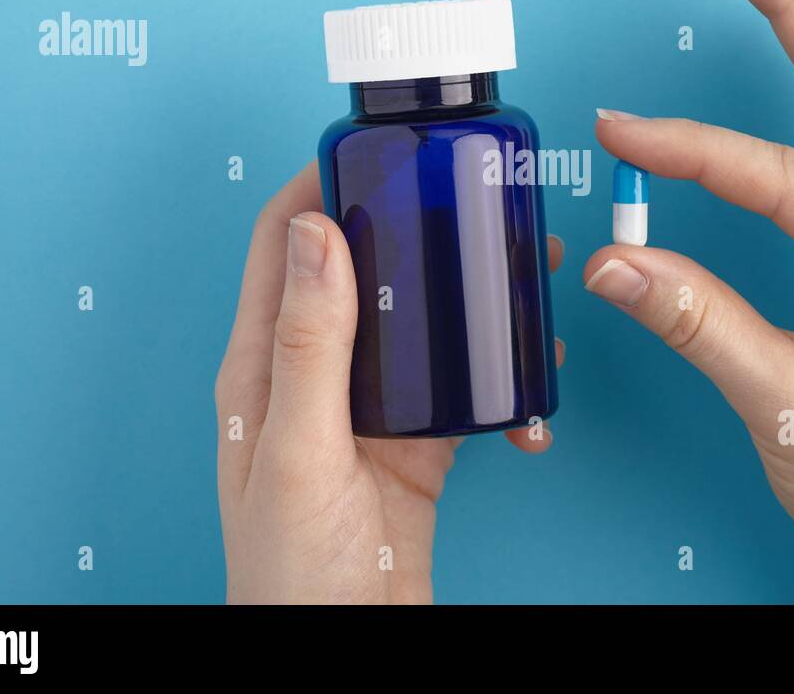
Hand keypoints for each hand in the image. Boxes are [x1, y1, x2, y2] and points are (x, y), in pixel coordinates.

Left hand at [215, 161, 562, 603]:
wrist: (344, 649)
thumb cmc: (292, 571)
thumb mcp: (299, 449)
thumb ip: (310, 344)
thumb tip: (319, 231)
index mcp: (265, 364)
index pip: (284, 241)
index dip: (322, 184)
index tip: (377, 149)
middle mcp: (315, 374)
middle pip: (365, 269)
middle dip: (417, 228)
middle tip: (476, 201)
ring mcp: (370, 408)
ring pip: (421, 323)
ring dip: (468, 296)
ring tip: (524, 277)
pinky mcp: (417, 444)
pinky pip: (461, 388)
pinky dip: (499, 378)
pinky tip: (528, 387)